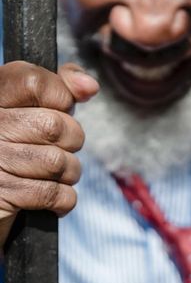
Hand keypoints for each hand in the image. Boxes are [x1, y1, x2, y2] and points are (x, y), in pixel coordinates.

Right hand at [0, 61, 98, 246]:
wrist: (0, 194)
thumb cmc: (20, 144)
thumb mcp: (34, 105)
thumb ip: (60, 85)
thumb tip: (90, 86)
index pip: (34, 83)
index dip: (61, 96)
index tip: (62, 107)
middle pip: (53, 126)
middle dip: (71, 139)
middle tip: (60, 145)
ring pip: (57, 162)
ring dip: (69, 172)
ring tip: (56, 172)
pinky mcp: (0, 196)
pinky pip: (52, 194)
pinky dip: (63, 199)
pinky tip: (52, 196)